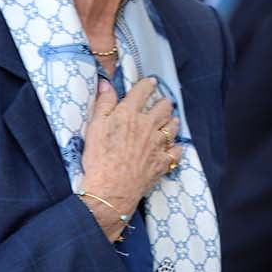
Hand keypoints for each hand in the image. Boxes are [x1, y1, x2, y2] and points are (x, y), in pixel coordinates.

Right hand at [78, 76, 179, 235]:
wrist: (111, 189)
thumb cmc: (99, 158)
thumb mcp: (94, 127)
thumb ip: (103, 103)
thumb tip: (106, 83)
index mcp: (129, 114)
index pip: (142, 92)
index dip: (147, 84)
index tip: (151, 82)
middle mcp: (148, 125)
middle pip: (163, 107)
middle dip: (165, 102)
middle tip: (164, 102)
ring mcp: (158, 144)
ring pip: (172, 127)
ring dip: (172, 121)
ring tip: (172, 120)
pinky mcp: (163, 162)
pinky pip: (177, 151)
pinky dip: (177, 147)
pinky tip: (175, 147)